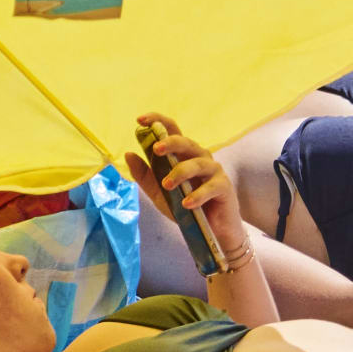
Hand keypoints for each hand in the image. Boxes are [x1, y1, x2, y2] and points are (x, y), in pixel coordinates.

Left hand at [128, 113, 242, 259]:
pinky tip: (186, 204)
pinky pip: (211, 187)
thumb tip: (128, 154)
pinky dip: (197, 195)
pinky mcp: (224, 187)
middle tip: (156, 149)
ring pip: (198, 163)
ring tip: (167, 185)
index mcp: (183, 155)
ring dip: (181, 173)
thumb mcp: (159, 193)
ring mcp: (214, 171)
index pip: (171, 131)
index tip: (140, 120)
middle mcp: (199, 158)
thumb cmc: (186, 207)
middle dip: (171, 143)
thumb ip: (145, 176)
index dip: (157, 121)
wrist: (210, 231)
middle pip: (186, 142)